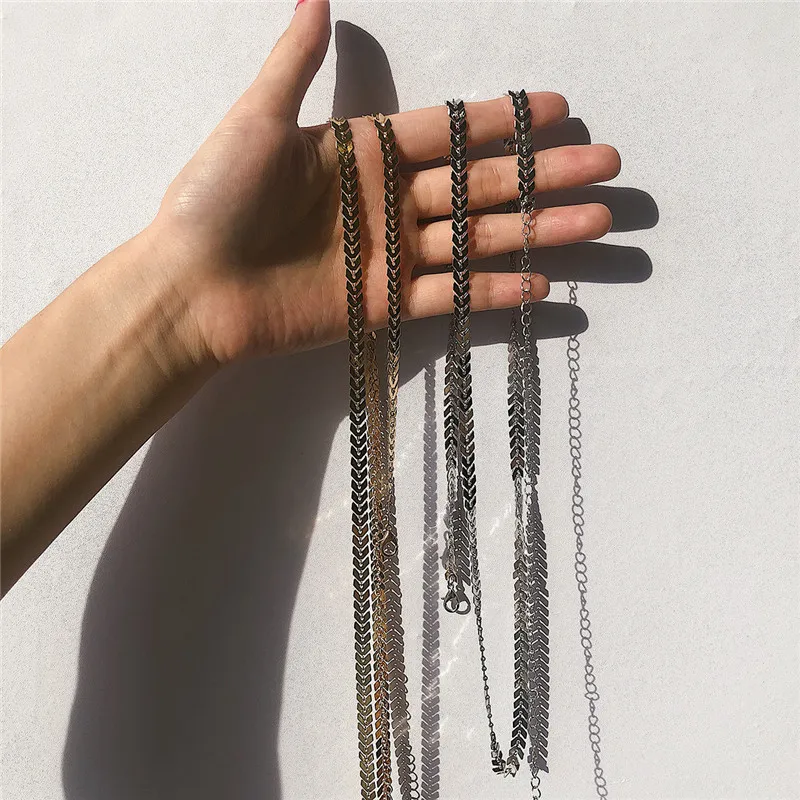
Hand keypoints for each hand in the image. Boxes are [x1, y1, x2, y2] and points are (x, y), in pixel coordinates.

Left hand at [150, 0, 619, 364]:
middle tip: (606, 166)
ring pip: (477, 238)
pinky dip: (491, 292)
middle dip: (544, 175)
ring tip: (596, 221)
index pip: (448, 130)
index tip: (556, 108)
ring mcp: (390, 255)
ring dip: (536, 231)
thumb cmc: (214, 201)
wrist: (190, 287)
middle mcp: (386, 201)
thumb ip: (296, 63)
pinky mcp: (382, 305)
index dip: (502, 120)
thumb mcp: (256, 122)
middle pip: (479, 183)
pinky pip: (447, 297)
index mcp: (363, 151)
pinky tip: (541, 285)